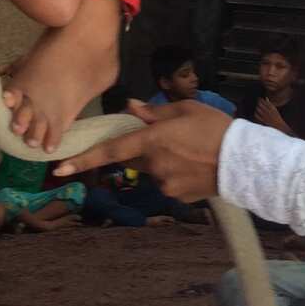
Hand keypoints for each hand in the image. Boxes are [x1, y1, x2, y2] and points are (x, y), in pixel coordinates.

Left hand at [55, 99, 231, 202]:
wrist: (245, 163)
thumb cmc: (216, 128)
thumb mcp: (186, 109)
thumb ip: (154, 112)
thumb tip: (130, 109)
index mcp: (153, 140)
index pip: (110, 150)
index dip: (83, 159)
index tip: (59, 168)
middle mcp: (154, 164)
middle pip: (135, 157)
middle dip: (145, 148)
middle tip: (176, 138)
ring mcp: (164, 184)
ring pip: (152, 170)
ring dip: (162, 160)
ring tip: (192, 150)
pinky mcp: (176, 196)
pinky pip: (166, 181)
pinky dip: (174, 172)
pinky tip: (195, 165)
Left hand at [255, 97, 290, 134]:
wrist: (278, 124)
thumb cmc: (276, 116)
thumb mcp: (274, 109)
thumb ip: (270, 103)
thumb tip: (266, 98)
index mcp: (271, 108)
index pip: (264, 101)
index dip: (260, 99)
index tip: (259, 99)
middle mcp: (268, 111)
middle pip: (260, 104)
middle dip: (258, 102)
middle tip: (257, 102)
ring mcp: (265, 116)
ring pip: (258, 109)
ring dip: (257, 107)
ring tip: (257, 107)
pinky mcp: (263, 120)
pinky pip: (257, 116)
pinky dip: (255, 113)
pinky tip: (256, 112)